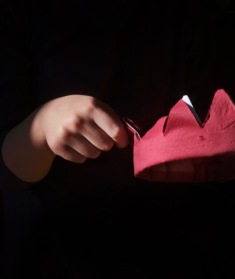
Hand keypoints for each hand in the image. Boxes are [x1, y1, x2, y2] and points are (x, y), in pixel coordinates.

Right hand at [3, 94, 130, 182]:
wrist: (48, 115)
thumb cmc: (80, 111)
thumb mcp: (95, 106)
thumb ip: (114, 119)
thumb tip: (129, 138)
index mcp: (91, 107)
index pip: (116, 131)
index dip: (122, 140)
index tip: (121, 142)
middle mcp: (78, 120)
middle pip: (106, 146)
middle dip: (105, 143)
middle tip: (96, 135)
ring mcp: (66, 133)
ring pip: (94, 154)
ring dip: (93, 150)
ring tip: (84, 138)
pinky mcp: (58, 146)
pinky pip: (81, 159)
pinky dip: (80, 154)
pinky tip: (74, 143)